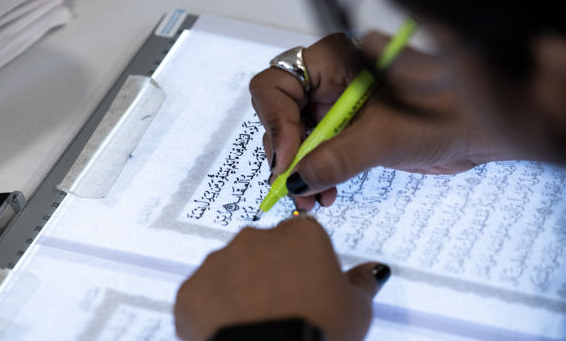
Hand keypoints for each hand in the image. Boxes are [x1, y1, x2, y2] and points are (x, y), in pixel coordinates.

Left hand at [174, 218, 389, 340]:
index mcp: (299, 234)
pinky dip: (211, 314)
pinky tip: (229, 334)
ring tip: (254, 327)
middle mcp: (255, 237)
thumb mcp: (357, 309)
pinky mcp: (190, 289)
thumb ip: (363, 282)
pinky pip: (201, 298)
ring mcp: (218, 261)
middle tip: (280, 313)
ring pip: (229, 273)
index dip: (304, 271)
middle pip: (262, 254)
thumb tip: (375, 270)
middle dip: (268, 277)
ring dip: (238, 293)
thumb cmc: (320, 330)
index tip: (307, 295)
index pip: (301, 242)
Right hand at [250, 32, 518, 209]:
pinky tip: (324, 194)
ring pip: (296, 137)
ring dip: (299, 171)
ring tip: (311, 200)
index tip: (288, 163)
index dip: (276, 124)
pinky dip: (315, 174)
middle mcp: (329, 77)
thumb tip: (295, 181)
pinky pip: (316, 151)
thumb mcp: (386, 137)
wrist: (481, 128)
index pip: (277, 84)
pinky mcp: (347, 128)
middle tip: (295, 190)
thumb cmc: (445, 113)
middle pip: (281, 113)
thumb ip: (337, 158)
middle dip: (286, 154)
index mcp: (334, 59)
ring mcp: (336, 103)